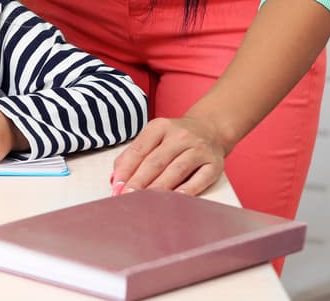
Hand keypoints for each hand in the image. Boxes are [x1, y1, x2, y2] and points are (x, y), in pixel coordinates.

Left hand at [110, 116, 227, 195]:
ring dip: (159, 188)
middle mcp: (180, 136)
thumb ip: (135, 154)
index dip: (126, 169)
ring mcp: (199, 149)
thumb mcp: (154, 136)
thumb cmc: (176, 137)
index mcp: (160, 127)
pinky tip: (175, 199)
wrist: (211, 129)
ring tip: (146, 203)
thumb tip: (115, 177)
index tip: (117, 186)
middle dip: (139, 182)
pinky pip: (200, 179)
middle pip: (155, 161)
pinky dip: (187, 190)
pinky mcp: (214, 163)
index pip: (139, 149)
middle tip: (127, 197)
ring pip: (176, 171)